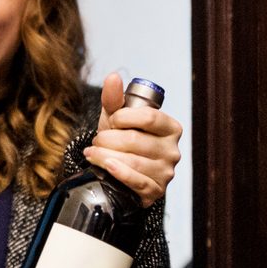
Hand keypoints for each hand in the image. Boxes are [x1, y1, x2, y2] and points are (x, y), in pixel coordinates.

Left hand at [83, 70, 182, 204]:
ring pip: (133, 161)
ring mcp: (166, 172)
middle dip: (109, 139)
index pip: (150, 117)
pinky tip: (105, 165)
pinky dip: (118, 172)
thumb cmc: (121, 140)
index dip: (124, 117)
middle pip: (136, 140)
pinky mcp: (156, 191)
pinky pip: (136, 181)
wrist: (118, 172)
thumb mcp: (116, 118)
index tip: (111, 121)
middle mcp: (173, 150)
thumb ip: (114, 98)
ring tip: (93, 152)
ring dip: (105, 155)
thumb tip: (113, 76)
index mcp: (170, 128)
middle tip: (98, 140)